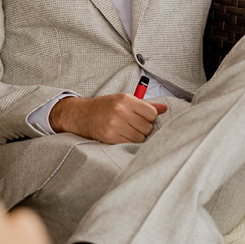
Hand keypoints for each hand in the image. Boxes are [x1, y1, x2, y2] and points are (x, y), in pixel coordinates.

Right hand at [49, 93, 167, 143]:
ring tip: (128, 132)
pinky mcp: (109, 137)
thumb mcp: (124, 100)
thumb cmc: (104, 107)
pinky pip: (129, 144)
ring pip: (140, 137)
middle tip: (135, 127)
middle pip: (147, 127)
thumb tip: (165, 108)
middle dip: (144, 129)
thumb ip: (145, 105)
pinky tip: (122, 137)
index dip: (150, 118)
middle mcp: (120, 110)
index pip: (152, 113)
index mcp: (126, 99)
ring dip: (137, 137)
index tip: (143, 119)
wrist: (79, 114)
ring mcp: (114, 124)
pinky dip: (129, 143)